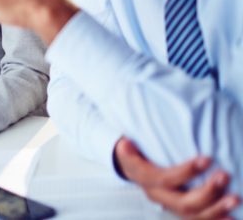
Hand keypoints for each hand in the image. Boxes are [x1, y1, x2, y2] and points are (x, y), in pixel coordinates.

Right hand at [114, 137, 239, 218]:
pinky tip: (233, 219)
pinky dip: (216, 219)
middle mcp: (157, 196)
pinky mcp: (181, 209)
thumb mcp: (126, 148)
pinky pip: (199, 219)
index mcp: (145, 180)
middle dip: (207, 192)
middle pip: (183, 202)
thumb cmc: (134, 153)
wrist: (130, 167)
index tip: (207, 159)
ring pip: (193, 215)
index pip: (166, 180)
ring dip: (216, 209)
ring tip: (235, 198)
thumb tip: (125, 145)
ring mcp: (170, 205)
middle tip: (224, 176)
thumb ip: (126, 148)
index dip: (186, 172)